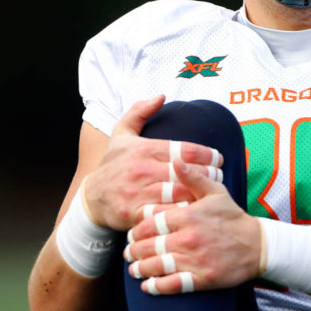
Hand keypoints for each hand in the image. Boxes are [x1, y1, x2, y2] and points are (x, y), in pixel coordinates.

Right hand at [83, 96, 224, 231]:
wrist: (90, 197)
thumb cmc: (113, 164)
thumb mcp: (121, 133)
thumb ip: (139, 112)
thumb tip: (161, 95)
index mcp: (143, 149)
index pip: (184, 149)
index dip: (207, 154)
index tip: (219, 158)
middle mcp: (141, 169)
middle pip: (186, 172)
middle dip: (209, 174)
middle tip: (220, 175)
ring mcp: (137, 192)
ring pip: (178, 193)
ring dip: (199, 193)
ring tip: (211, 192)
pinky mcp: (134, 213)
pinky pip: (165, 214)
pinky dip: (181, 213)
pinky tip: (194, 211)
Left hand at [123, 158, 262, 294]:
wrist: (256, 245)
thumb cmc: (233, 217)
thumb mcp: (215, 192)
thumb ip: (192, 177)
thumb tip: (175, 159)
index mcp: (188, 216)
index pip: (152, 223)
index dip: (137, 230)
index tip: (132, 234)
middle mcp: (189, 238)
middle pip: (150, 246)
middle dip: (135, 250)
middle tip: (129, 252)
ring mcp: (195, 260)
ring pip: (157, 266)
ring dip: (141, 268)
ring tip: (134, 268)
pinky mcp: (202, 279)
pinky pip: (172, 285)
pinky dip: (156, 286)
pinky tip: (147, 285)